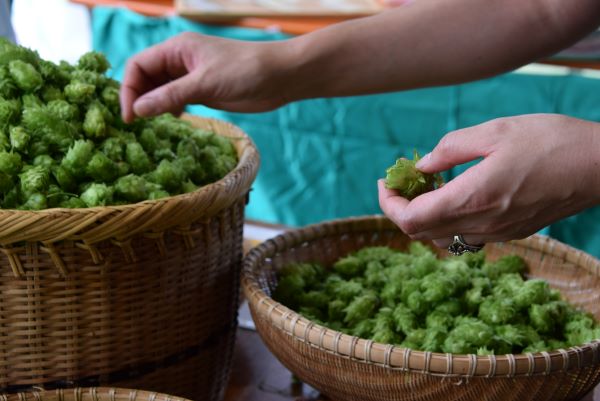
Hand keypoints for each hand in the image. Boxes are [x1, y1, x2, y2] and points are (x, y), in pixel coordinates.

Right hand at [120, 32, 291, 121]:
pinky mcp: (204, 91)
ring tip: (152, 125)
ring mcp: (192, 76)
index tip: (130, 117)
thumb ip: (170, 96)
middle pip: (146, 78)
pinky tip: (174, 120)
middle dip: (139, 98)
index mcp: (177, 49)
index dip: (129, 89)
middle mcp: (181, 60)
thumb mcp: (205, 84)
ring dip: (154, 105)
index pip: (138, 65)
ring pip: (161, 90)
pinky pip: (177, 99)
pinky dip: (170, 109)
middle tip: (137, 125)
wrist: (280, 77)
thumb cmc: (245, 71)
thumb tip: (137, 110)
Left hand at [379, 114, 599, 247]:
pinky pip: (465, 236)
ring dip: (424, 215)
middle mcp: (482, 224)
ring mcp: (497, 233)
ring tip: (428, 184)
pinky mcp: (510, 233)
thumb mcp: (495, 131)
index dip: (389, 204)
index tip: (386, 182)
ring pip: (441, 237)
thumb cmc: (551, 141)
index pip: (411, 220)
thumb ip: (450, 150)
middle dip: (401, 209)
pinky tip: (455, 193)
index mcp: (473, 198)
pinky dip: (447, 219)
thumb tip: (421, 165)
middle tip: (403, 181)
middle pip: (420, 233)